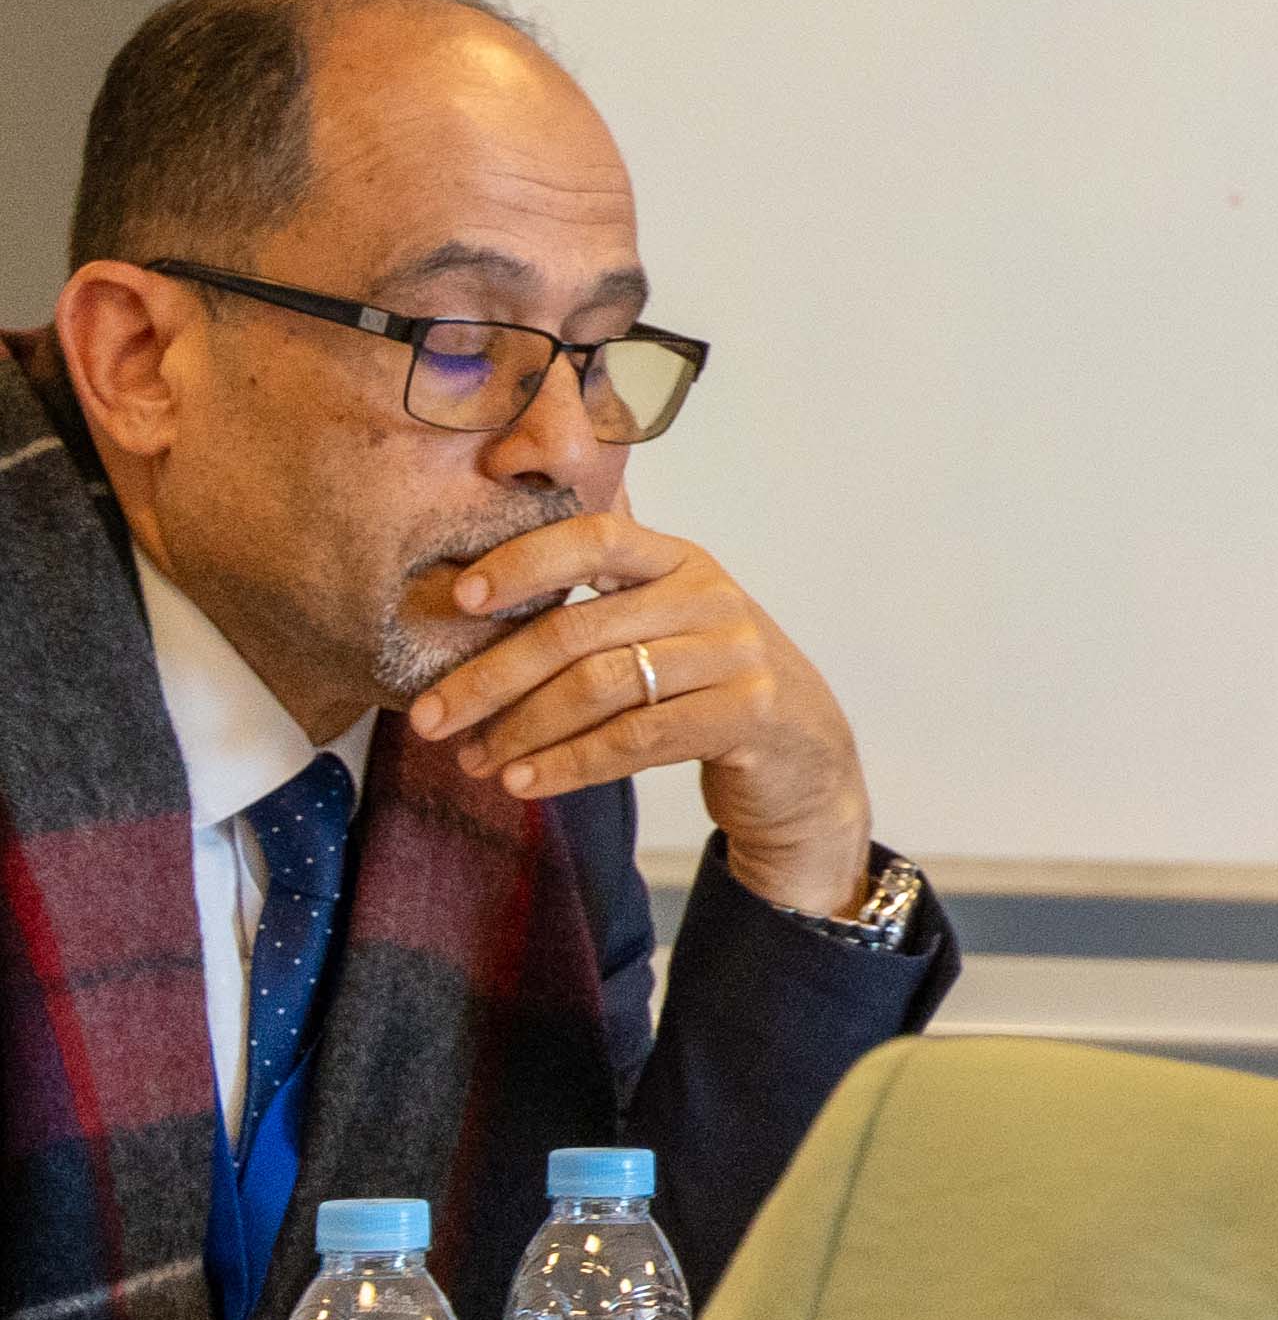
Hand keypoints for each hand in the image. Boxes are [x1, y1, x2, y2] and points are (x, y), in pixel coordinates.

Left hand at [401, 509, 876, 913]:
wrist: (805, 755)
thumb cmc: (709, 686)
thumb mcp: (666, 624)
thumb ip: (601, 596)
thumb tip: (477, 582)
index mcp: (680, 560)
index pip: (595, 537)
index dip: (523, 562)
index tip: (459, 598)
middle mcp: (711, 597)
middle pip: (576, 631)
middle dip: (489, 679)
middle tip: (430, 718)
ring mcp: (735, 654)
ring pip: (598, 689)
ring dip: (521, 731)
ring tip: (474, 761)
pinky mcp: (748, 713)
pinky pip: (636, 739)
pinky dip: (569, 764)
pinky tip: (525, 782)